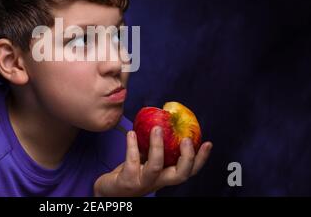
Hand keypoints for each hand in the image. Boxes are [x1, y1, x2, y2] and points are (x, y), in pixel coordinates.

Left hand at [93, 126, 212, 196]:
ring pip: (156, 167)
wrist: (108, 192)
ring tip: (157, 128)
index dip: (200, 159)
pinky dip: (132, 146)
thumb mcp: (144, 161)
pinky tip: (131, 133)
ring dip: (158, 147)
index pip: (188, 171)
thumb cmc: (128, 173)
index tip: (208, 143)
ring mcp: (142, 183)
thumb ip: (153, 148)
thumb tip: (161, 124)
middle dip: (187, 157)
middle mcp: (157, 182)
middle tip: (187, 139)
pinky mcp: (127, 181)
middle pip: (180, 175)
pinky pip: (132, 162)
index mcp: (165, 176)